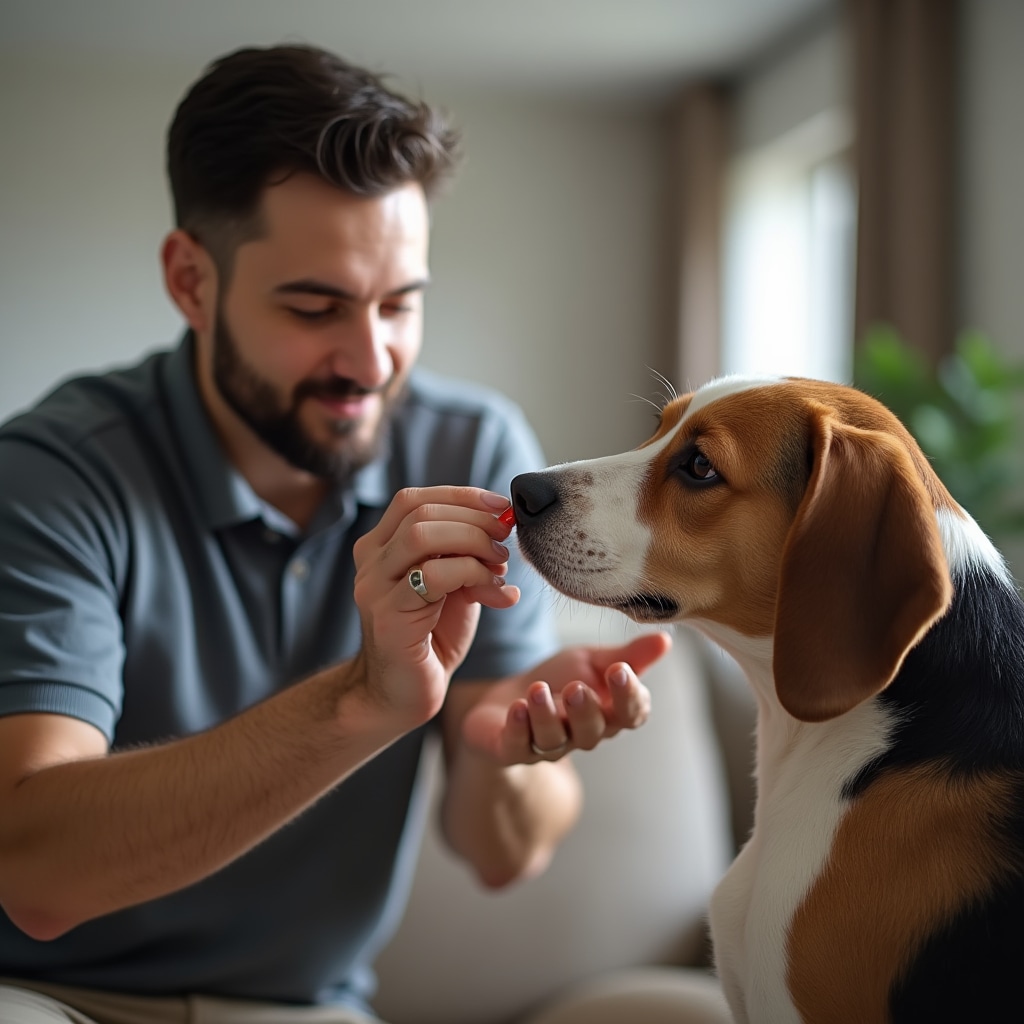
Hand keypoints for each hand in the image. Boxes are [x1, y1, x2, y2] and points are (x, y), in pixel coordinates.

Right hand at [351, 486, 518, 725]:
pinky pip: (433, 577)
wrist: (403, 693)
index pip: (414, 499)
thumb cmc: (430, 637)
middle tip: (504, 539)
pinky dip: (472, 574)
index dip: (461, 496)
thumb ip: (470, 558)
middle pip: (420, 512)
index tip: (500, 507)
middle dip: (473, 519)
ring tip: (498, 563)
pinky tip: (493, 592)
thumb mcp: (455, 587)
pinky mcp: (388, 617)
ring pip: (422, 536)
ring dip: (472, 542)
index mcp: (381, 546)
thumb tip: (506, 533)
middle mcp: (371, 562)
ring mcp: (374, 588)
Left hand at [459, 632, 670, 764]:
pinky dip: (518, 728)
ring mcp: (546, 746)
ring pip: (553, 740)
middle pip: (593, 732)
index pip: (630, 714)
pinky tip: (517, 707)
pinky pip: (517, 746)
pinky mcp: (511, 750)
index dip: (628, 697)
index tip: (619, 670)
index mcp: (608, 714)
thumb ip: (628, 656)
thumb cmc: (557, 680)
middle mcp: (581, 735)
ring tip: (538, 691)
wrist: (503, 698)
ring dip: (547, 716)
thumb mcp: (592, 661)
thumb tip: (666, 638)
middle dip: (586, 711)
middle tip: (576, 688)